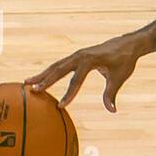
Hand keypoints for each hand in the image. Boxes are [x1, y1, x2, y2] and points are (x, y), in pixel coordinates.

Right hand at [25, 32, 144, 111]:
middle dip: (46, 80)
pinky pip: (61, 65)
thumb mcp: (119, 78)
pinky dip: (50, 71)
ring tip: (27, 83)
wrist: (127, 44)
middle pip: (59, 69)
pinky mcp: (77, 56)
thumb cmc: (124, 61)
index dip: (69, 94)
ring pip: (56, 66)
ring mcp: (77, 55)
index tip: (60, 106)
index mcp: (90, 60)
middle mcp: (80, 56)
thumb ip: (112, 94)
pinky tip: (40, 79)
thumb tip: (112, 111)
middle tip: (32, 90)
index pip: (77, 80)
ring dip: (42, 74)